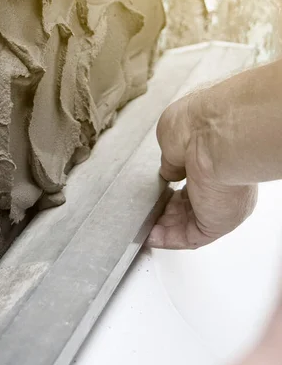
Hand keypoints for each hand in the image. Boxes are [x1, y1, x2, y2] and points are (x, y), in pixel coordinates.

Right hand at [148, 92, 257, 249]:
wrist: (216, 134)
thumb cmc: (197, 124)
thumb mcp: (174, 139)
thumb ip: (170, 161)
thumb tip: (167, 174)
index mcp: (215, 159)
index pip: (194, 180)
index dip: (173, 187)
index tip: (156, 192)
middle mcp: (222, 184)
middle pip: (190, 205)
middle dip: (166, 210)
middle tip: (147, 211)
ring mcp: (219, 205)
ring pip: (189, 223)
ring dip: (164, 227)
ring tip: (143, 226)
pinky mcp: (215, 223)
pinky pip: (190, 237)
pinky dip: (168, 239)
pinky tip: (150, 235)